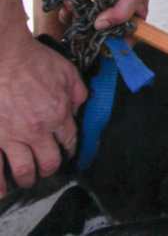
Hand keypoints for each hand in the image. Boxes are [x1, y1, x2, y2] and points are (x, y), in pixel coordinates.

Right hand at [0, 32, 86, 196]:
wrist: (4, 56)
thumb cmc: (34, 60)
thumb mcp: (67, 72)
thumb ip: (78, 92)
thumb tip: (79, 108)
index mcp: (58, 114)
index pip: (70, 141)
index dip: (70, 149)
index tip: (67, 152)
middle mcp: (37, 130)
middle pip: (49, 161)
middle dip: (50, 168)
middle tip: (47, 168)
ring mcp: (13, 136)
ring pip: (24, 169)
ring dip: (27, 177)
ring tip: (27, 178)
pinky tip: (2, 191)